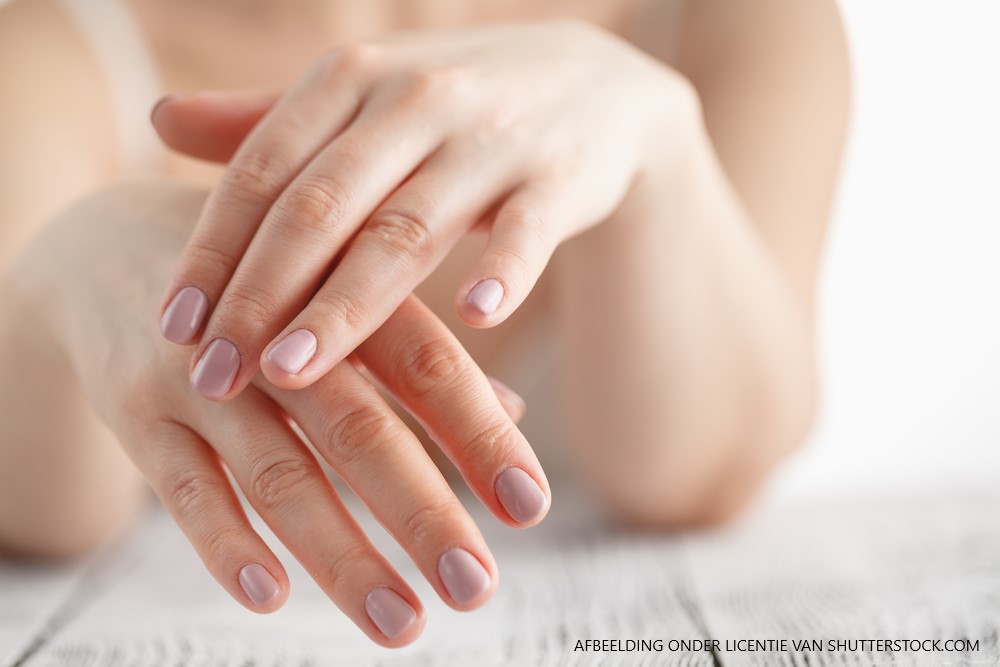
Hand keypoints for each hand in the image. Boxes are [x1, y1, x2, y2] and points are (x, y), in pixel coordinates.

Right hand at [22, 182, 548, 645]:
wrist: (103, 241)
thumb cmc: (260, 282)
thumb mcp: (334, 292)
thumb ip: (417, 354)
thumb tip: (511, 410)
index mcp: (339, 290)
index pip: (425, 365)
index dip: (480, 434)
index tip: (530, 507)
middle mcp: (273, 333)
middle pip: (358, 428)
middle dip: (422, 513)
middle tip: (478, 585)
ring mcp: (198, 375)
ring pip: (277, 474)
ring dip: (342, 556)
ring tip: (402, 622)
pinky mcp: (133, 413)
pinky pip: (181, 488)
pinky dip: (226, 544)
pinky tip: (271, 596)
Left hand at [152, 20, 695, 398]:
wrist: (597, 85)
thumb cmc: (455, 105)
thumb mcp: (361, 94)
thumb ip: (268, 119)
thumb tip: (158, 121)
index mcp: (352, 79)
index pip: (263, 171)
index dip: (212, 249)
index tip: (172, 328)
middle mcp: (414, 100)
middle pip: (320, 207)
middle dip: (257, 295)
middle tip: (209, 375)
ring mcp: (490, 137)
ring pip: (406, 229)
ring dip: (345, 304)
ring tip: (289, 373)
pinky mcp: (560, 176)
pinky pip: (526, 228)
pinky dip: (503, 269)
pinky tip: (475, 317)